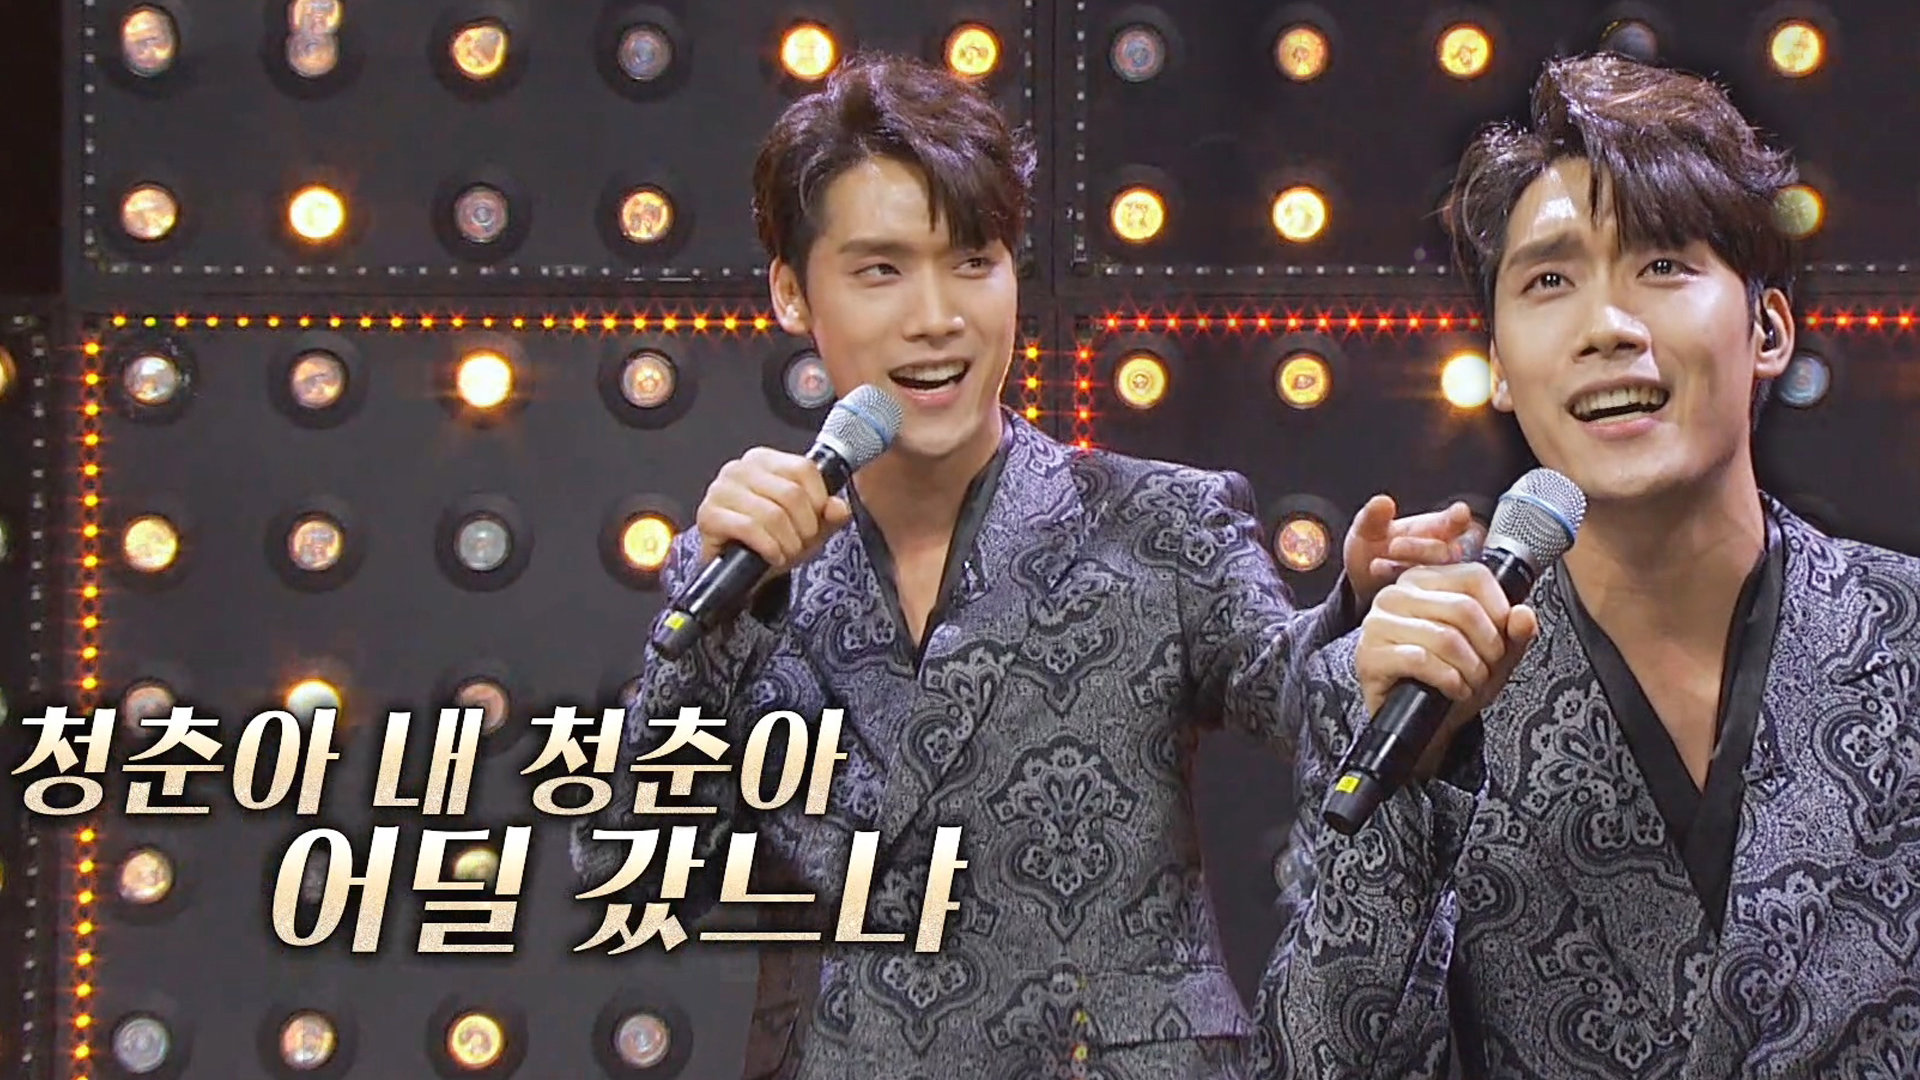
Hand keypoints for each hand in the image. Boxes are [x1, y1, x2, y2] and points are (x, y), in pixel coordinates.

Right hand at [695, 447, 852, 572]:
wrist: (740, 571)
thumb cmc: (771, 540)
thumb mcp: (809, 527)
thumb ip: (828, 514)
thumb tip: (838, 508)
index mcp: (764, 460)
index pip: (803, 468)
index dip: (818, 500)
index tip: (816, 521)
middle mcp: (739, 468)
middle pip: (791, 494)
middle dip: (804, 527)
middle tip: (801, 543)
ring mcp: (720, 490)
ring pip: (772, 514)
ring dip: (788, 542)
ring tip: (786, 552)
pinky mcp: (709, 515)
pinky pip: (749, 528)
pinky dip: (769, 547)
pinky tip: (773, 556)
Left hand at [1343, 495, 1477, 609]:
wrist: (1362, 585)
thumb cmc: (1373, 550)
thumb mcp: (1367, 530)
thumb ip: (1373, 516)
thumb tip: (1382, 501)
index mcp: (1438, 528)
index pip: (1456, 522)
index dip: (1458, 518)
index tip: (1460, 513)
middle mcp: (1445, 555)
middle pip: (1445, 551)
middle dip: (1420, 548)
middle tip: (1393, 546)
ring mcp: (1440, 581)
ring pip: (1436, 577)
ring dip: (1407, 570)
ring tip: (1376, 566)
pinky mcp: (1430, 604)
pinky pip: (1424, 599)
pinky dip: (1402, 590)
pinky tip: (1381, 581)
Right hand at [1354, 562, 1539, 777]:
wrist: (1422, 722)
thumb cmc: (1451, 679)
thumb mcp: (1492, 654)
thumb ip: (1513, 632)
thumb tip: (1524, 615)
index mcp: (1425, 580)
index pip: (1474, 577)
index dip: (1500, 611)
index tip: (1502, 637)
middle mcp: (1397, 594)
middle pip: (1463, 608)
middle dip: (1487, 646)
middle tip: (1487, 667)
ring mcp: (1378, 623)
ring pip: (1445, 637)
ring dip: (1470, 669)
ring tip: (1471, 681)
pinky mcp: (1370, 654)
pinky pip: (1421, 660)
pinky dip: (1449, 681)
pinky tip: (1453, 689)